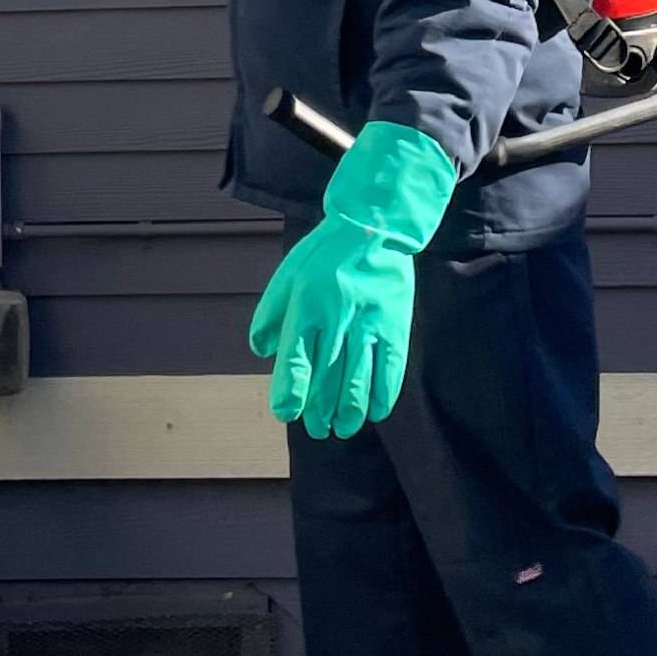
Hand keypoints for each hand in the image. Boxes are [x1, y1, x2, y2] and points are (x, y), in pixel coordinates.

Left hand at [247, 121, 458, 437]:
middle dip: (320, 409)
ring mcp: (368, 323)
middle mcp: (337, 319)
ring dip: (349, 410)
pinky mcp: (395, 324)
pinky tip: (375, 412)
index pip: (295, 360)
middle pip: (327, 377)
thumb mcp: (287, 276)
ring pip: (358, 378)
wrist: (373, 226)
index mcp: (307, 307)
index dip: (290, 391)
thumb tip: (261, 352)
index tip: (286, 413)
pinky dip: (383, 393)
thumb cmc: (324, 254)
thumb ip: (270, 315)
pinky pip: (390, 367)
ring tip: (343, 428)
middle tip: (317, 428)